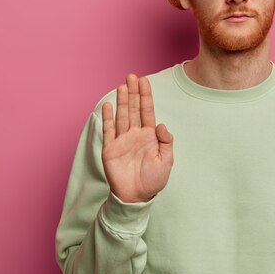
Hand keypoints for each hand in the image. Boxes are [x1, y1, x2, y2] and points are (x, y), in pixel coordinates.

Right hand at [101, 73, 173, 202]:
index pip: (147, 111)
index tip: (145, 81)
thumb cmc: (153, 180)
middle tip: (132, 76)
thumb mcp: (166, 160)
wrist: (137, 197)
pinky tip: (109, 105)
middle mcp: (135, 134)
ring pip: (122, 116)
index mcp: (149, 136)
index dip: (146, 96)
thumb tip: (161, 124)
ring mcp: (122, 140)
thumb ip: (166, 141)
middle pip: (133, 109)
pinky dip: (108, 118)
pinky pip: (109, 130)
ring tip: (123, 86)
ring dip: (122, 101)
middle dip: (133, 92)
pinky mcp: (110, 149)